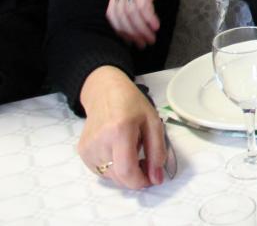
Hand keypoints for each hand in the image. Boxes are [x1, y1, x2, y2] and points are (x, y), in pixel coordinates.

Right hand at [77, 66, 168, 188]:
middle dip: (135, 177)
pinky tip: (118, 151)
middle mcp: (100, 142)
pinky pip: (101, 171)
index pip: (126, 170)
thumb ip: (157, 151)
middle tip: (145, 163)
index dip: (140, 181)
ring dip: (125, 172)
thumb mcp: (153, 122)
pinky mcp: (82, 152)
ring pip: (110, 176)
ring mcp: (87, 148)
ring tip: (132, 151)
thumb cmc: (132, 104)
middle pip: (118, 177)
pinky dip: (113, 168)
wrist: (104, 92)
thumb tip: (156, 178)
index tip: (152, 179)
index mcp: (120, 131)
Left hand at [107, 0, 198, 48]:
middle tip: (143, 43)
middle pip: (120, 15)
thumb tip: (137, 23)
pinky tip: (156, 26)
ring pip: (131, 12)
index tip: (132, 41)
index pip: (112, 12)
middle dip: (131, 32)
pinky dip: (148, 19)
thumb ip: (140, 1)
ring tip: (151, 37)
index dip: (121, 29)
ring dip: (141, 28)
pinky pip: (142, 6)